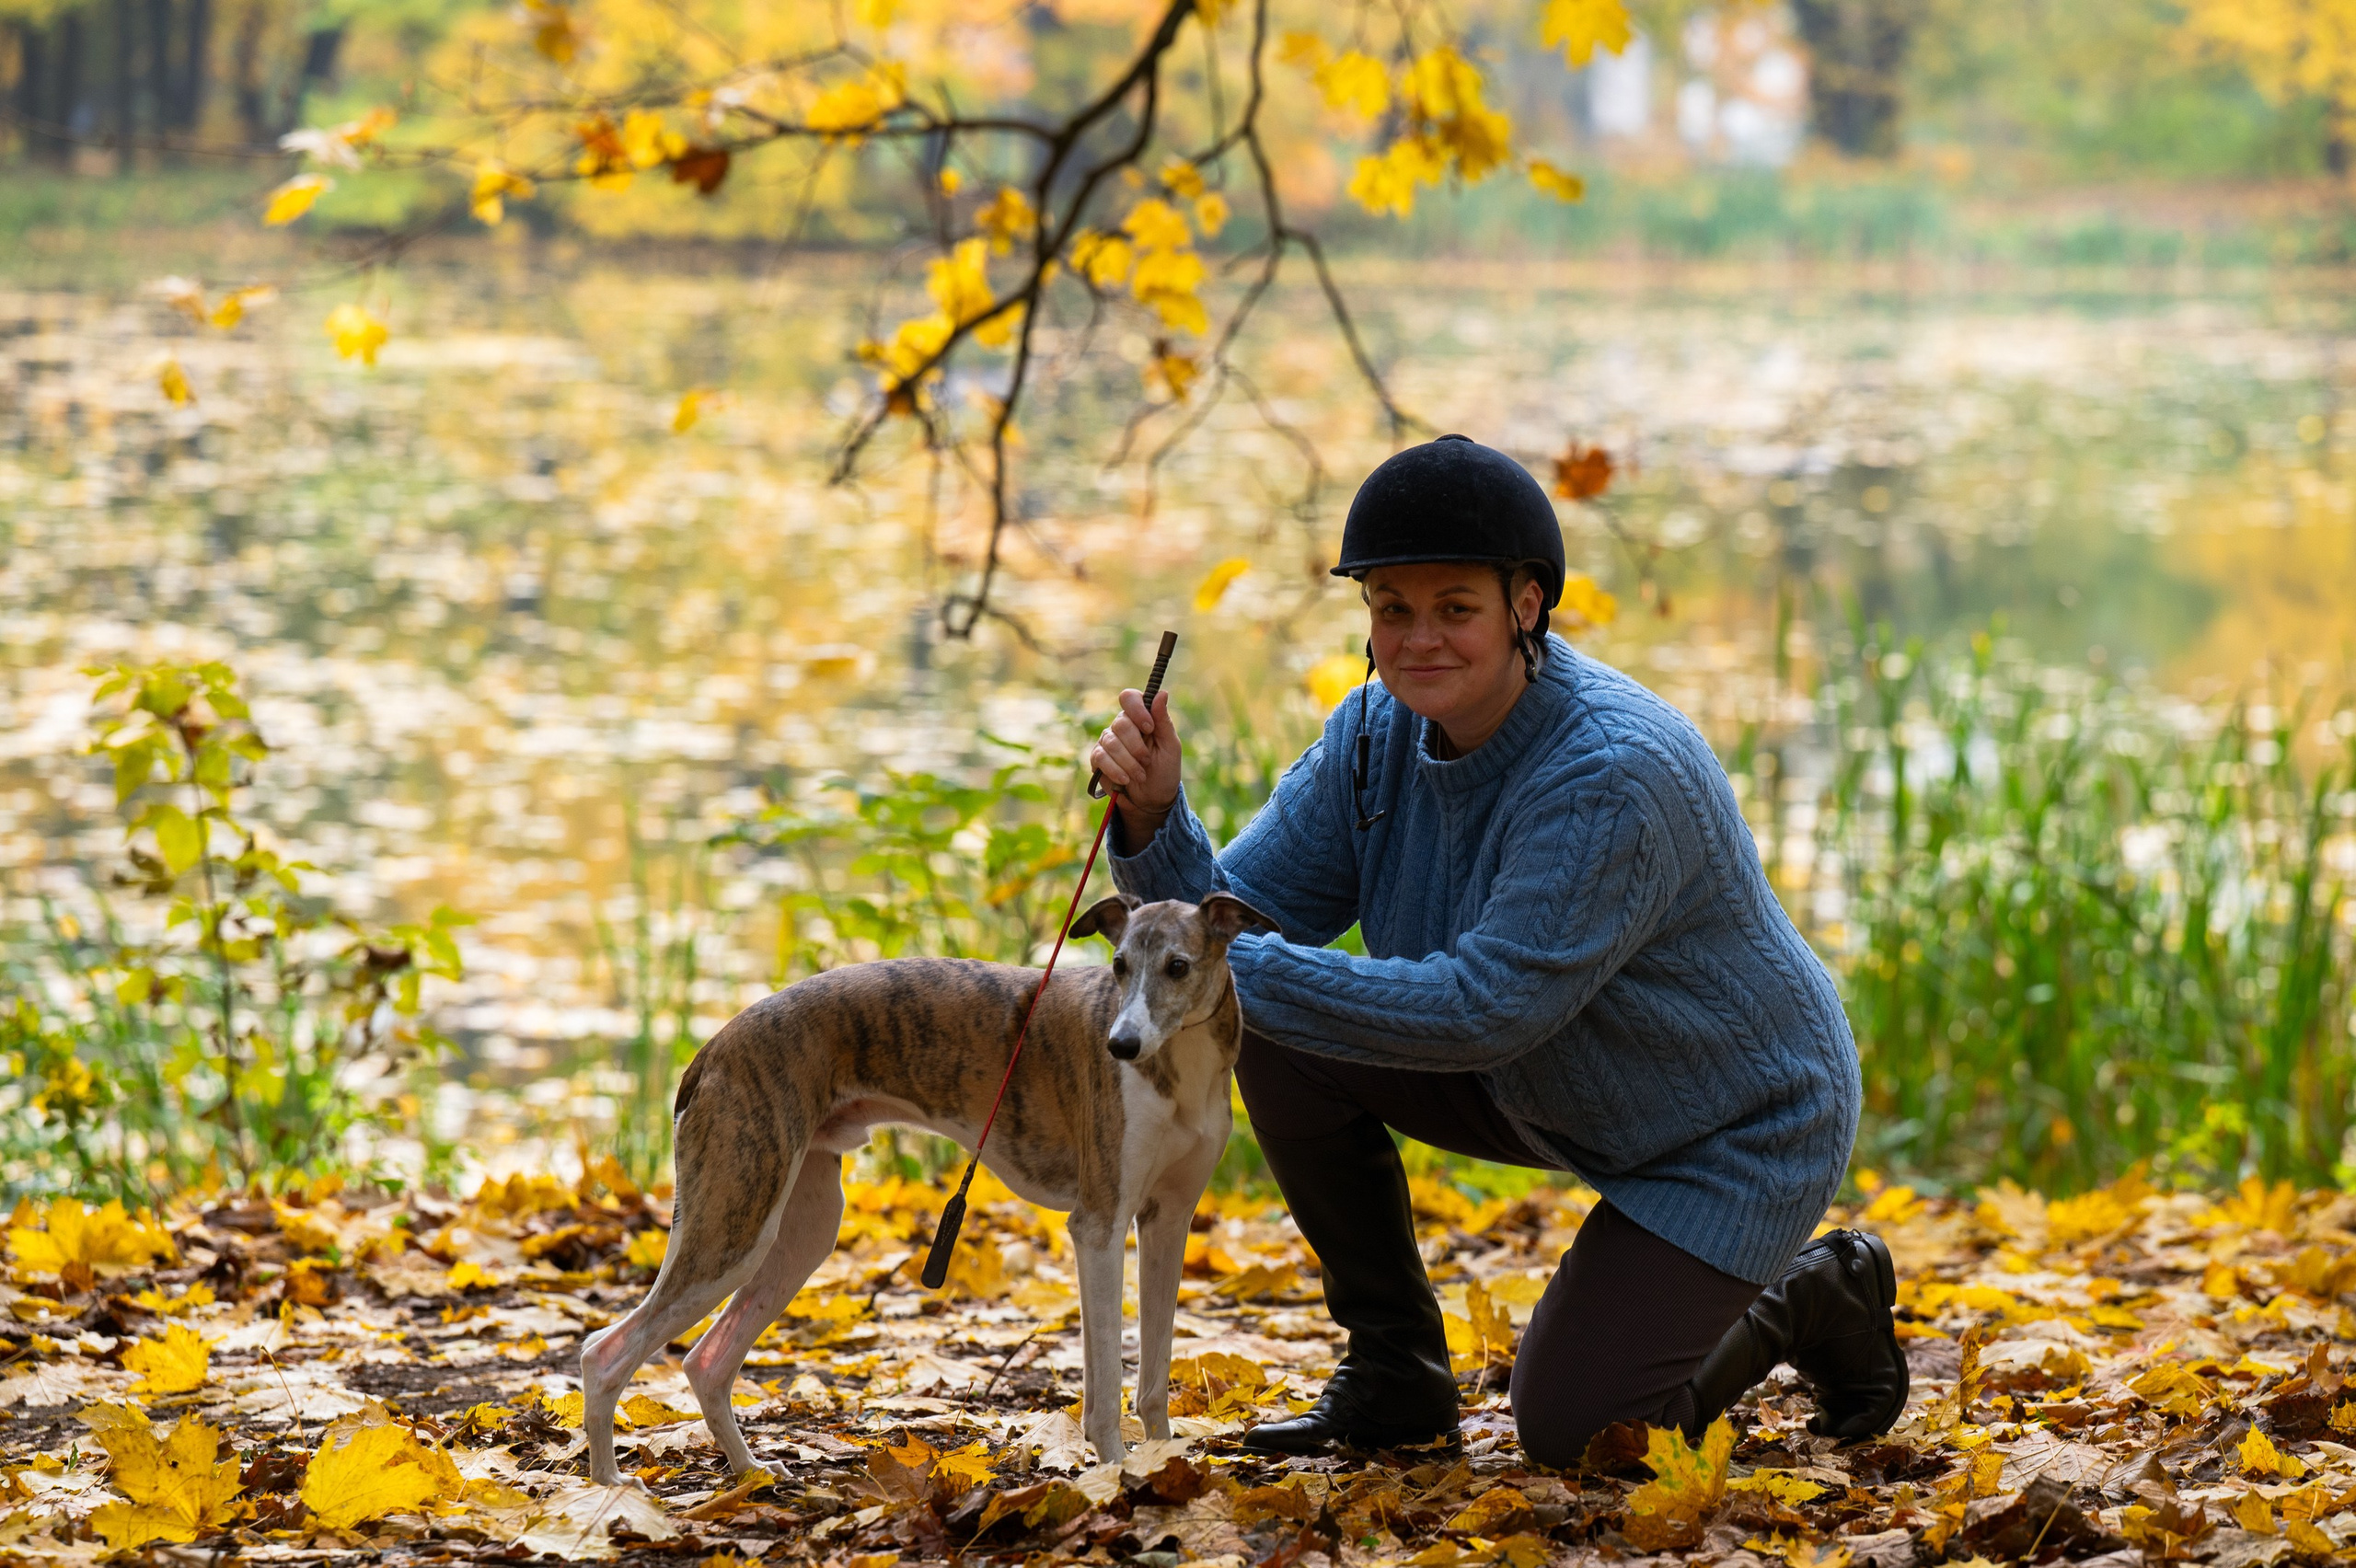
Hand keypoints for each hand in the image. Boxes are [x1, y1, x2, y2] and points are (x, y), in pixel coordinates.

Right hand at [1089, 689, 1180, 836]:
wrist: (1152, 799)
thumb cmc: (1164, 770)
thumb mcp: (1170, 746)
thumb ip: (1163, 720)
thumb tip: (1162, 692)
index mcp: (1141, 717)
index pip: (1130, 698)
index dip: (1137, 710)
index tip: (1149, 728)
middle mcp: (1122, 726)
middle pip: (1121, 723)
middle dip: (1137, 746)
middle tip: (1147, 761)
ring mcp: (1108, 741)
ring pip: (1111, 742)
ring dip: (1129, 762)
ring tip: (1141, 775)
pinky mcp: (1098, 759)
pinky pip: (1101, 757)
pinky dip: (1115, 770)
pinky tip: (1125, 780)